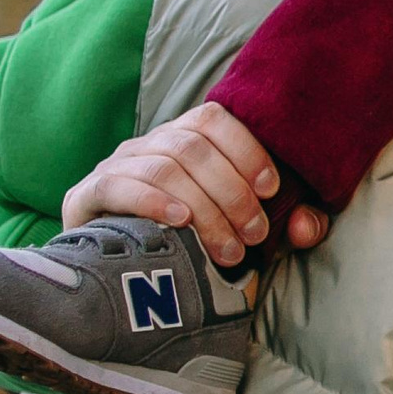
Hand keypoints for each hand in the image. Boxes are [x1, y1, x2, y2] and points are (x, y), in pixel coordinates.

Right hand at [61, 101, 327, 265]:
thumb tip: (306, 226)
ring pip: (163, 167)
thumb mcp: (244, 229)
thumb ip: (284, 223)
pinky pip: (118, 186)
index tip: (273, 189)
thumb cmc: (194, 243)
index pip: (214, 118)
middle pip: (192, 146)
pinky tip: (180, 223)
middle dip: (231, 192)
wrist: (116, 274)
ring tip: (229, 248)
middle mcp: (149, 145)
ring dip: (203, 208)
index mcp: (186, 140)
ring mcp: (115, 167)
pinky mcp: (86, 195)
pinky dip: (153, 202)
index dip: (246, 148)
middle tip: (254, 234)